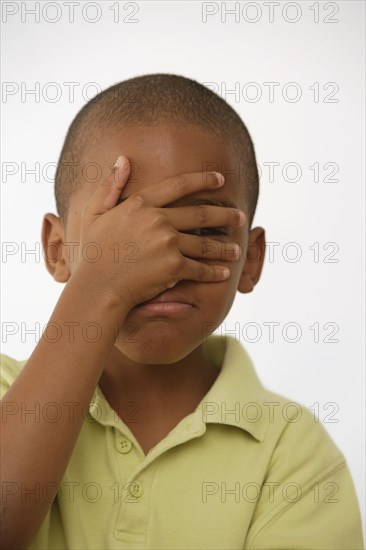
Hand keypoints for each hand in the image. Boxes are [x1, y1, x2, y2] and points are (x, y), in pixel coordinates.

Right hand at [71, 155, 245, 309]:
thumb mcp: (94, 214)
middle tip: (240, 217)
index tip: (220, 179)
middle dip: (225, 216)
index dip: (202, 180)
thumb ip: (110, 186)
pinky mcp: (173, 267)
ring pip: (205, 243)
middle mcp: (158, 220)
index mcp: (141, 204)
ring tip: (237, 249)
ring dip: (225, 247)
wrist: (97, 288)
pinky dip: (215, 272)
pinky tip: (225, 273)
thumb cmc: (93, 253)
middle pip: (201, 214)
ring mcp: (167, 243)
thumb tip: (122, 159)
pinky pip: (200, 268)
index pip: (179, 185)